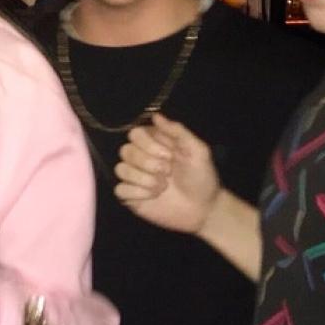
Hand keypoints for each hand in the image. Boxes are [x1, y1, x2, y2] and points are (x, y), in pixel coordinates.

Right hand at [115, 112, 221, 234]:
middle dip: (149, 163)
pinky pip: (120, 190)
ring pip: (120, 169)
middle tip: (168, 172)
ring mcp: (134, 177)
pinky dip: (137, 193)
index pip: (135, 134)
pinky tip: (153, 197)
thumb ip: (177, 131)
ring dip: (144, 179)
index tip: (170, 155)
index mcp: (154, 143)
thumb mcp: (197, 151)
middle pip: (125, 151)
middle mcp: (140, 158)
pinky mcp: (130, 196)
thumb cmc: (201, 177)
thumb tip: (155, 116)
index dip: (149, 145)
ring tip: (162, 187)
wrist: (204, 209)